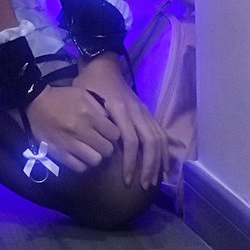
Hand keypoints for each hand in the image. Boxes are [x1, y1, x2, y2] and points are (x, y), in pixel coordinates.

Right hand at [18, 83, 120, 173]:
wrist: (35, 103)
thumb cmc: (61, 97)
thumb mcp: (82, 93)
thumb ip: (99, 107)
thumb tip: (110, 121)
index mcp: (89, 114)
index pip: (114, 134)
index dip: (113, 134)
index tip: (108, 133)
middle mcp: (81, 131)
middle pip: (107, 149)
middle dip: (106, 146)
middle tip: (100, 142)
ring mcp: (70, 144)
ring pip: (95, 160)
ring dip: (95, 156)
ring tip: (91, 150)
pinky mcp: (60, 154)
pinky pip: (79, 167)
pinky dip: (82, 164)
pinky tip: (80, 156)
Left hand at [74, 53, 167, 188]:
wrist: (102, 64)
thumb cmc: (89, 84)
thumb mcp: (84, 100)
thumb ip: (92, 123)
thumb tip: (98, 151)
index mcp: (119, 109)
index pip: (130, 140)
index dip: (130, 162)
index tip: (126, 179)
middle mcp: (136, 111)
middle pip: (150, 142)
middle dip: (149, 166)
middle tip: (144, 186)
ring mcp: (143, 110)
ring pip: (158, 138)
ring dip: (159, 161)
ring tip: (154, 180)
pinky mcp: (147, 112)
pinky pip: (160, 133)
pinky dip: (164, 151)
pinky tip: (163, 166)